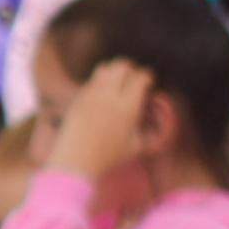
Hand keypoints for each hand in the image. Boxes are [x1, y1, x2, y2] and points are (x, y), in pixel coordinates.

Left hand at [50, 56, 157, 183]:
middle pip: (121, 66)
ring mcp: (90, 97)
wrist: (75, 162)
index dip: (147, 76)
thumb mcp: (137, 146)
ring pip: (104, 69)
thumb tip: (153, 116)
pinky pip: (90, 82)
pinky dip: (99, 82)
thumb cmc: (109, 157)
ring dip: (113, 71)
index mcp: (127, 107)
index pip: (139, 77)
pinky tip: (102, 94)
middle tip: (132, 77)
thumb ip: (148, 129)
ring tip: (117, 82)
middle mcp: (108, 97)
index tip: (148, 81)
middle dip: (130, 68)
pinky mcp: (77, 100)